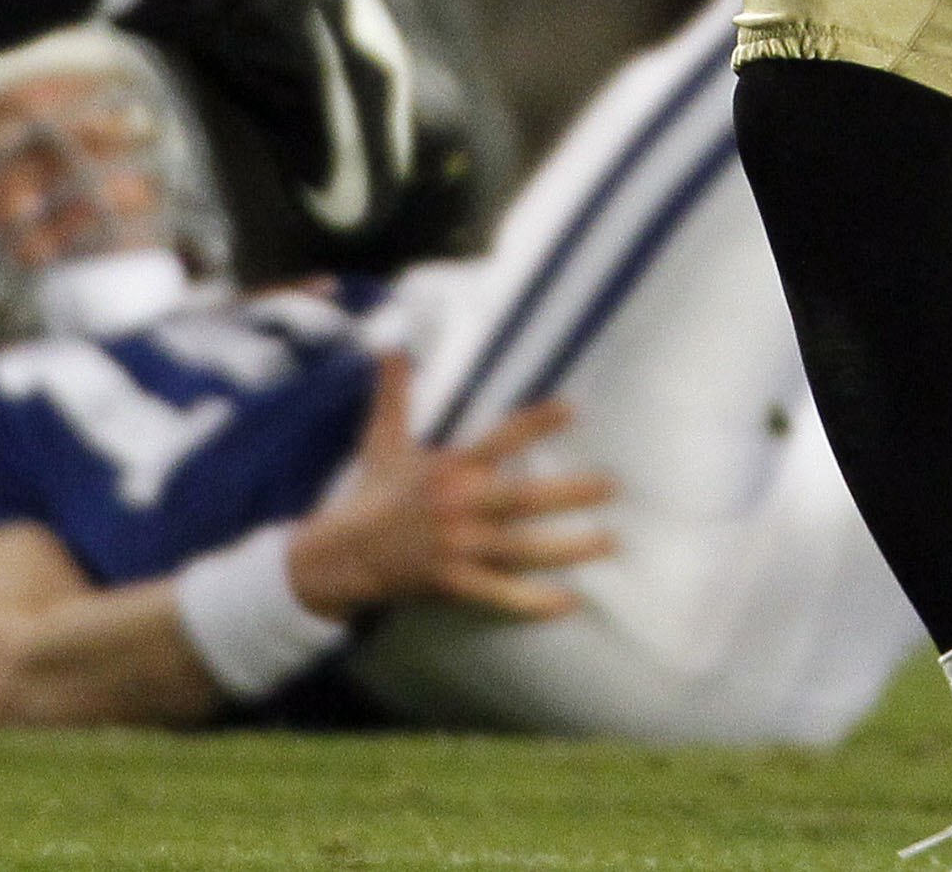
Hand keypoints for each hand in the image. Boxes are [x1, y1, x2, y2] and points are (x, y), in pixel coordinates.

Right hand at [283, 358, 618, 622]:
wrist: (339, 556)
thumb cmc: (371, 495)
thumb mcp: (382, 441)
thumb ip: (394, 395)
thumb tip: (391, 348)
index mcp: (448, 469)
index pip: (500, 439)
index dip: (536, 423)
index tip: (572, 409)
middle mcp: (457, 507)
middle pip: (523, 498)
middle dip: (570, 492)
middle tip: (612, 485)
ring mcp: (457, 548)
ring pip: (522, 548)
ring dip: (568, 547)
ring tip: (609, 539)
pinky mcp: (452, 583)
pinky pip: (499, 595)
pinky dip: (533, 602)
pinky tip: (568, 602)